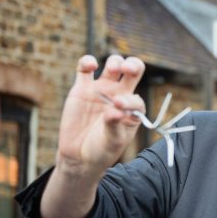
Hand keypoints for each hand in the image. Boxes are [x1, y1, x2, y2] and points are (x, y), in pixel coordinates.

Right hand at [57, 54, 145, 176]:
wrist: (79, 156)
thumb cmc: (102, 150)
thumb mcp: (112, 142)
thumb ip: (114, 125)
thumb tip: (115, 110)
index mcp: (132, 109)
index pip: (136, 98)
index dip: (130, 100)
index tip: (119, 106)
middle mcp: (120, 95)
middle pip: (132, 71)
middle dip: (133, 65)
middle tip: (128, 70)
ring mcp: (102, 90)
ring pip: (113, 65)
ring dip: (115, 62)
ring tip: (112, 69)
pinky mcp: (82, 89)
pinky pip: (85, 68)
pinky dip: (87, 61)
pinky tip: (91, 65)